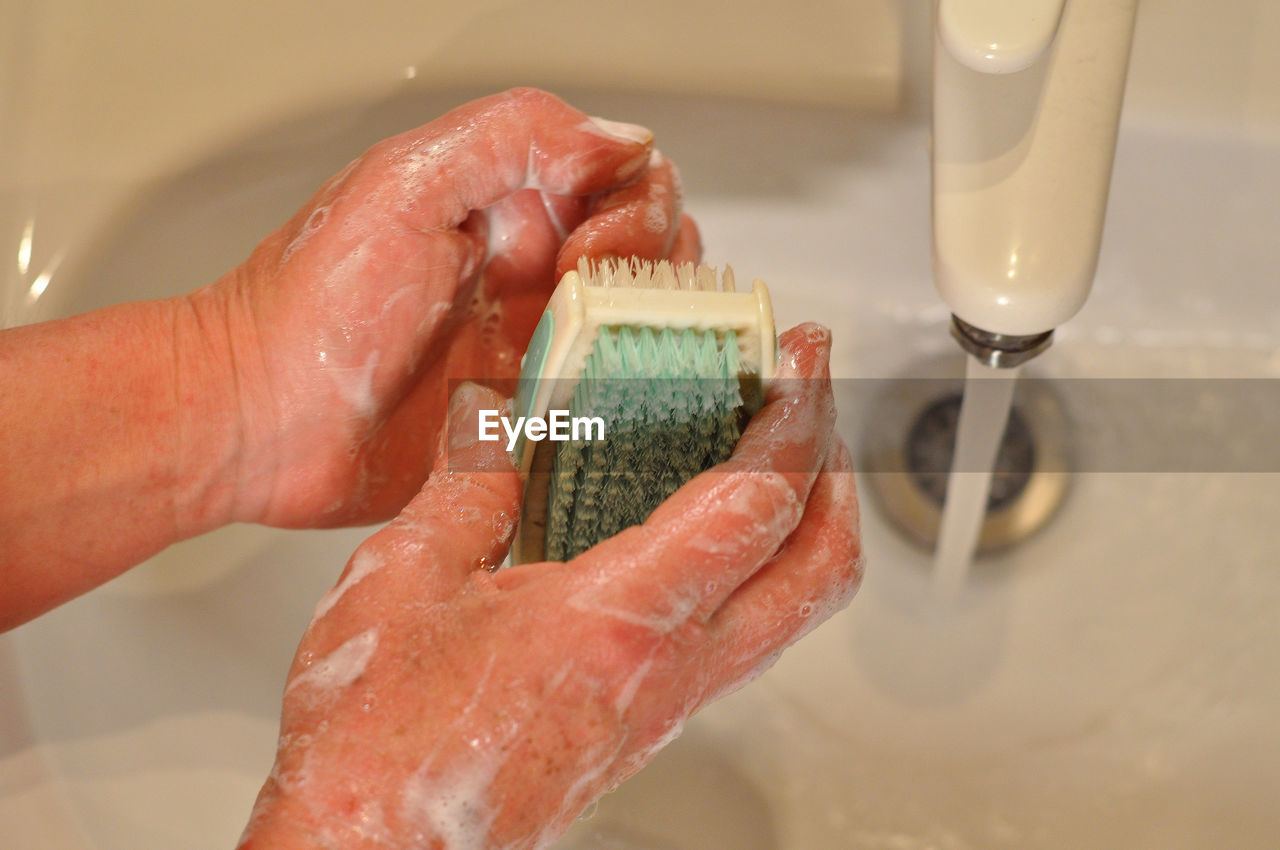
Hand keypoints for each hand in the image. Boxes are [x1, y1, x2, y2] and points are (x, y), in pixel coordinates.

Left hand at [185, 88, 699, 530]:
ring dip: (644, 339)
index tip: (586, 255)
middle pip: (652, 253)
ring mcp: (535, 345)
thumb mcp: (407, 186)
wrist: (261, 422)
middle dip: (647, 274)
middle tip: (589, 306)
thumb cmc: (312, 311)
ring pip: (643, 327)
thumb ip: (515, 136)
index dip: (631, 211)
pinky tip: (600, 409)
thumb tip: (622, 141)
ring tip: (593, 360)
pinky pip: (610, 404)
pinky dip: (627, 402)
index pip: (626, 180)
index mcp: (507, 204)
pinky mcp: (531, 417)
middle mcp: (532, 270)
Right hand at [237, 324, 861, 849]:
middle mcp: (669, 668)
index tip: (805, 362)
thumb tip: (493, 414)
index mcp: (619, 620)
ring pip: (794, 608)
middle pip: (821, 567)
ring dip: (805, 521)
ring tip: (768, 451)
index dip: (797, 419)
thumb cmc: (384, 746)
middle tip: (809, 403)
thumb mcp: (404, 580)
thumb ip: (466, 483)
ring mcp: (670, 701)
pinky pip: (745, 634)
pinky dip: (756, 565)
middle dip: (837, 471)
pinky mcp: (652, 719)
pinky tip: (702, 529)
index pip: (757, 505)